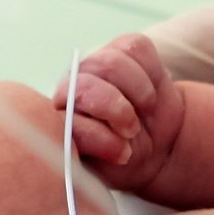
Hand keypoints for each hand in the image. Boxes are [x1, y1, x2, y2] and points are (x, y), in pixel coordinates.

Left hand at [55, 34, 184, 192]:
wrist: (155, 146)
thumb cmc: (124, 160)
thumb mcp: (109, 168)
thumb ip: (93, 152)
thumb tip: (102, 141)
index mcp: (58, 119)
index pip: (66, 118)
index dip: (97, 135)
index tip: (122, 153)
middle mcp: (71, 87)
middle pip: (84, 84)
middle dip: (116, 110)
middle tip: (132, 130)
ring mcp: (95, 64)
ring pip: (112, 62)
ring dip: (138, 92)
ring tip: (144, 111)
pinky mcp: (123, 49)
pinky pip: (137, 46)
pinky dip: (152, 72)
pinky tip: (150, 93)